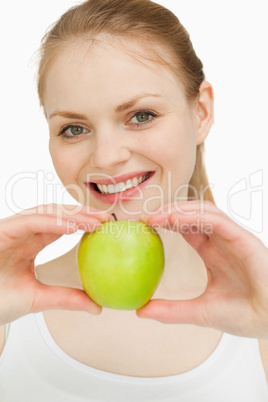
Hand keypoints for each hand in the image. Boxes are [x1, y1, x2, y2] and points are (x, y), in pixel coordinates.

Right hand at [0, 204, 109, 324]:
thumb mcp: (38, 298)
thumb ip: (66, 298)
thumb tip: (96, 306)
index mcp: (30, 243)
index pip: (61, 226)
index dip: (83, 223)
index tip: (106, 227)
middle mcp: (22, 233)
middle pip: (57, 215)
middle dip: (82, 214)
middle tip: (107, 218)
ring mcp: (12, 229)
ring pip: (45, 212)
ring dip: (71, 214)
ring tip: (95, 220)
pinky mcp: (2, 231)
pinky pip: (29, 221)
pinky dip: (52, 221)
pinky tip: (72, 225)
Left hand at [137, 201, 267, 338]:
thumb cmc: (247, 316)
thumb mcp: (201, 312)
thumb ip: (172, 310)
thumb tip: (141, 311)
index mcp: (213, 253)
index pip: (186, 229)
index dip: (165, 223)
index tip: (143, 226)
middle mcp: (222, 241)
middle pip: (191, 215)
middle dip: (167, 212)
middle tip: (144, 217)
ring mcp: (233, 238)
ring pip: (203, 211)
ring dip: (178, 210)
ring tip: (155, 216)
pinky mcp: (244, 238)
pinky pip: (217, 220)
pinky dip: (195, 216)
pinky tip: (175, 219)